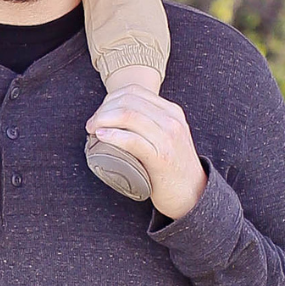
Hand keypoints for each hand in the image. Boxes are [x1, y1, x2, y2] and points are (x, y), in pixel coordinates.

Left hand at [85, 87, 207, 220]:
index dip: (110, 99)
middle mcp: (172, 120)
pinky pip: (132, 140)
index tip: (99, 113)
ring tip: (93, 130)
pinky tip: (101, 137)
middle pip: (128, 100)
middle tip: (91, 124)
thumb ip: (151, 123)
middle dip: (103, 110)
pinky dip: (112, 135)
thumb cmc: (173, 168)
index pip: (134, 91)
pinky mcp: (161, 157)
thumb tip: (118, 118)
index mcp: (172, 111)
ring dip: (103, 120)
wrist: (193, 194)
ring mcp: (168, 138)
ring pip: (128, 115)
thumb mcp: (167, 137)